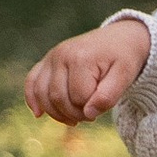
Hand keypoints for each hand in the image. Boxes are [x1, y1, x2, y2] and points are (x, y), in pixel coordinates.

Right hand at [26, 18, 152, 126]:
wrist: (120, 38)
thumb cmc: (124, 59)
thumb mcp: (124, 77)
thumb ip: (108, 97)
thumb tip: (88, 114)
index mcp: (81, 59)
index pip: (79, 98)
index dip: (90, 110)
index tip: (101, 108)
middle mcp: (61, 55)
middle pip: (58, 98)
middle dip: (73, 113)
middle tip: (90, 116)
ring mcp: (52, 57)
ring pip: (42, 94)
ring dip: (56, 112)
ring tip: (73, 118)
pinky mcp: (47, 60)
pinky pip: (32, 81)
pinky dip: (32, 98)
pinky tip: (38, 114)